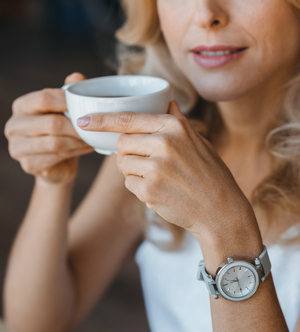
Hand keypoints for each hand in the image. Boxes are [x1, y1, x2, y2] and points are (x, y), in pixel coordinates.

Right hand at [4, 73, 92, 183]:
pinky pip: (56, 157)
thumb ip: (69, 93)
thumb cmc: (61, 133)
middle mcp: (14, 125)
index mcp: (21, 106)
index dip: (68, 101)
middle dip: (77, 126)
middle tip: (95, 127)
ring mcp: (17, 147)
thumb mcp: (64, 111)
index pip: (44, 98)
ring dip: (78, 141)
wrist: (57, 165)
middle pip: (51, 123)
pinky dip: (75, 152)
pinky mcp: (28, 165)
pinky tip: (87, 148)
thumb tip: (77, 77)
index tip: (87, 106)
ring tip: (93, 138)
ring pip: (55, 142)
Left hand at [77, 102, 259, 247]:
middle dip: (128, 154)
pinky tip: (161, 192)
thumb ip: (178, 122)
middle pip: (122, 144)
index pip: (128, 118)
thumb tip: (167, 101)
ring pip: (123, 165)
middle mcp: (164, 143)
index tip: (83, 121)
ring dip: (134, 173)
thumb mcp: (199, 142)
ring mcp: (156, 167)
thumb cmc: (211, 175)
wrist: (221, 210)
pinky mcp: (149, 190)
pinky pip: (129, 185)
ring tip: (159, 179)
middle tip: (148, 165)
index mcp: (174, 126)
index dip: (102, 120)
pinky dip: (140, 189)